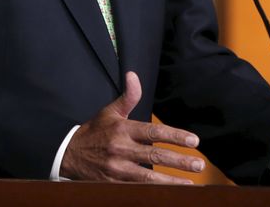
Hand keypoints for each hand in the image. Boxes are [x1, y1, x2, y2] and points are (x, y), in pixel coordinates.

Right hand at [60, 71, 204, 182]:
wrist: (69, 155)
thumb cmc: (95, 132)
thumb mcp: (110, 112)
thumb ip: (128, 97)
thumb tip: (133, 75)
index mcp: (122, 129)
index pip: (153, 132)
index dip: (175, 136)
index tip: (194, 140)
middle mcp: (120, 149)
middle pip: (155, 155)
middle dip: (180, 160)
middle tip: (199, 163)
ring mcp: (117, 169)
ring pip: (149, 177)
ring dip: (172, 180)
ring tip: (191, 181)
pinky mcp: (114, 184)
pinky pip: (138, 188)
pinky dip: (155, 191)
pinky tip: (170, 193)